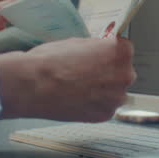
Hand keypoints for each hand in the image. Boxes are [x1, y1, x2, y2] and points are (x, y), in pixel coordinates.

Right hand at [0, 36, 135, 121]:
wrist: (33, 85)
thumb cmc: (51, 61)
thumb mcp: (78, 42)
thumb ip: (97, 48)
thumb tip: (100, 52)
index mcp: (121, 52)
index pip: (124, 50)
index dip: (109, 53)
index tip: (102, 57)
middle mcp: (125, 75)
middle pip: (122, 72)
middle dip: (109, 73)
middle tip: (88, 74)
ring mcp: (116, 97)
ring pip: (115, 92)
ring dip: (103, 91)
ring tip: (80, 88)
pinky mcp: (105, 115)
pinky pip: (105, 107)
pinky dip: (95, 105)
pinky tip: (78, 100)